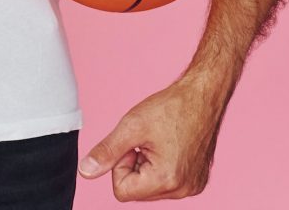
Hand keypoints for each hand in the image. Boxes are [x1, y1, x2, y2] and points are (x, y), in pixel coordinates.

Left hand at [77, 76, 224, 200]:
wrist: (202, 97)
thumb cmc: (171, 108)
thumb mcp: (131, 126)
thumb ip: (107, 151)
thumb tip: (85, 172)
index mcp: (167, 180)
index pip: (122, 191)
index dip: (119, 164)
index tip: (132, 144)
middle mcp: (182, 190)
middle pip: (136, 190)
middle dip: (134, 165)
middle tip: (145, 140)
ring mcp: (192, 187)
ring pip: (150, 186)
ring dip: (147, 165)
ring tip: (158, 141)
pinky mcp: (197, 180)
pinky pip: (167, 182)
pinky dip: (161, 165)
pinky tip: (169, 145)